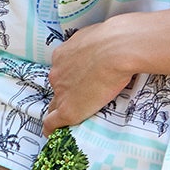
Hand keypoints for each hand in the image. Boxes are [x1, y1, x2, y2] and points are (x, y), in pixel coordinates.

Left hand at [42, 17, 136, 133]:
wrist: (118, 49)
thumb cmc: (115, 39)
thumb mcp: (99, 35)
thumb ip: (95, 44)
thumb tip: (104, 46)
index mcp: (63, 55)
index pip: (61, 71)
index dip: (70, 78)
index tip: (79, 82)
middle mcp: (57, 72)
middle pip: (56, 88)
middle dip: (65, 93)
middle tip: (81, 98)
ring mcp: (61, 91)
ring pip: (55, 104)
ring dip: (61, 109)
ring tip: (71, 117)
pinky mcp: (68, 110)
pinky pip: (52, 122)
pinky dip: (52, 129)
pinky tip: (54, 134)